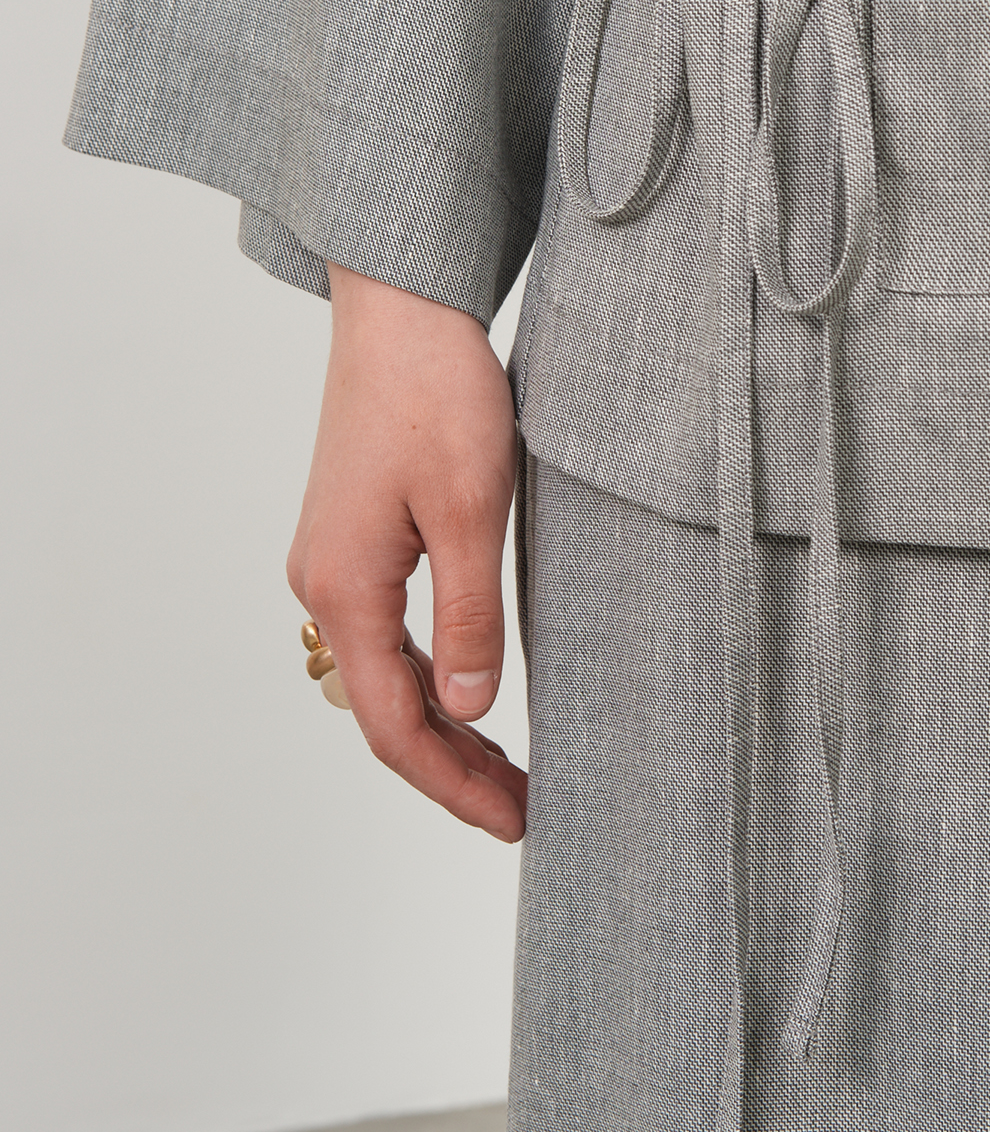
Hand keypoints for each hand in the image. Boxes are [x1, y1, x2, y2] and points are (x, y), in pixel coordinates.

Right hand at [286, 262, 527, 841]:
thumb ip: (467, 617)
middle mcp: (323, 584)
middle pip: (382, 710)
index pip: (394, 725)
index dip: (453, 786)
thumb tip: (466, 710)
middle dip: (452, 767)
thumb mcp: (469, 509)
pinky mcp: (353, 535)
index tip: (515, 822)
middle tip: (525, 807)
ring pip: (383, 674)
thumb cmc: (436, 392)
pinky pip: (385, 632)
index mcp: (345, 588)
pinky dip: (428, 675)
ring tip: (507, 765)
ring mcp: (333, 559)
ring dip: (442, 724)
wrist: (401, 308)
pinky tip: (468, 689)